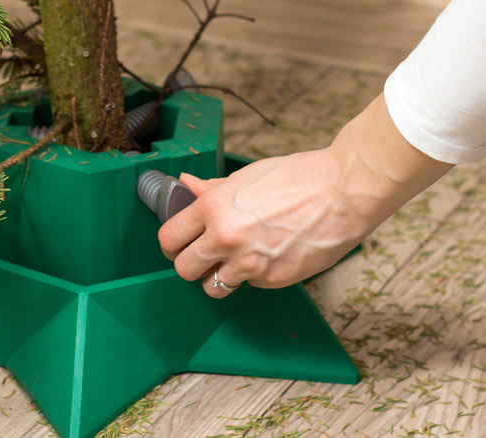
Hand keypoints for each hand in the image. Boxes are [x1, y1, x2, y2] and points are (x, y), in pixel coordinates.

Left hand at [158, 93, 452, 296]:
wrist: (345, 191)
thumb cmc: (299, 177)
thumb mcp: (246, 177)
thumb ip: (211, 190)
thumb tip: (186, 185)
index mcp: (213, 208)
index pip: (169, 238)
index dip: (171, 243)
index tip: (177, 245)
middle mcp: (226, 238)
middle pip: (183, 269)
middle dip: (190, 264)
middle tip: (201, 257)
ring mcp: (249, 263)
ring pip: (212, 287)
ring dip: (218, 277)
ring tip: (234, 260)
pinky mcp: (273, 280)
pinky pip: (249, 286)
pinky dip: (253, 276)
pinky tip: (268, 255)